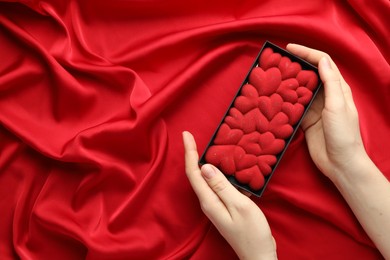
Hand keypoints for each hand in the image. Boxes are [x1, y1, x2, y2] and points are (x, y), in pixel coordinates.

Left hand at [182, 131, 276, 259]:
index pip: (193, 172)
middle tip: (196, 137)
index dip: (189, 152)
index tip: (186, 134)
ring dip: (207, 162)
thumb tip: (206, 167)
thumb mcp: (239, 206)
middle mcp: (208, 201)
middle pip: (196, 174)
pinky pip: (218, 185)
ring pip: (207, 178)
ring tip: (212, 146)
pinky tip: (229, 166)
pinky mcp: (224, 206)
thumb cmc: (252, 232)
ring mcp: (215, 204)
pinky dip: (220, 172)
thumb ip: (222, 186)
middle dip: (194, 154)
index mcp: (209, 200)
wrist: (258, 254)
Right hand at [286, 44, 368, 182]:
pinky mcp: (306, 121)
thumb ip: (330, 83)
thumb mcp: (338, 106)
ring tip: (272, 77)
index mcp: (337, 89)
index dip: (307, 53)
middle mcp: (325, 96)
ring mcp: (315, 108)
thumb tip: (321, 60)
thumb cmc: (343, 134)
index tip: (289, 49)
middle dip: (294, 66)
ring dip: (287, 83)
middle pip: (309, 74)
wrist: (340, 163)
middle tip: (277, 62)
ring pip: (299, 90)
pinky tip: (274, 98)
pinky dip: (284, 101)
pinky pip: (293, 106)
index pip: (323, 63)